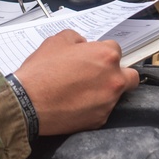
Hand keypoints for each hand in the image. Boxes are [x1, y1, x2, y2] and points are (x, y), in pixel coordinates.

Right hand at [12, 29, 138, 135]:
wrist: (27, 102)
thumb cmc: (41, 71)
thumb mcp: (55, 41)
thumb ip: (76, 38)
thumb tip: (83, 44)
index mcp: (106, 56)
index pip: (116, 50)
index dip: (101, 53)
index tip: (91, 58)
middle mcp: (113, 79)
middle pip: (130, 76)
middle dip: (118, 74)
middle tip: (97, 76)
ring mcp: (108, 102)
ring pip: (115, 94)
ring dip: (103, 91)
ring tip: (80, 92)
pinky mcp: (100, 120)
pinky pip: (102, 110)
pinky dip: (92, 107)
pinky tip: (74, 104)